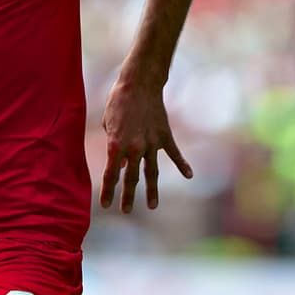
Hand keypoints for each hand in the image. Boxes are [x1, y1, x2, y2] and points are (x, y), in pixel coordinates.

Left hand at [98, 80, 192, 212]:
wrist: (139, 84)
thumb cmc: (117, 102)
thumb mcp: (108, 124)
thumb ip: (113, 146)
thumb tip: (120, 165)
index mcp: (115, 145)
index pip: (110, 175)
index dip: (108, 191)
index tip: (105, 205)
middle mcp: (134, 148)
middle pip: (130, 178)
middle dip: (127, 196)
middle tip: (125, 210)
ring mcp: (151, 143)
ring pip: (151, 172)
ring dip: (151, 190)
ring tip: (152, 206)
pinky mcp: (165, 136)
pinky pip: (174, 154)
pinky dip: (182, 165)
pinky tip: (189, 176)